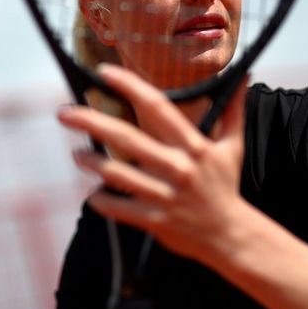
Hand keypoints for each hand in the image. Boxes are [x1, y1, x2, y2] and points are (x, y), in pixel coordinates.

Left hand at [57, 64, 252, 264]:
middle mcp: (177, 167)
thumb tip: (243, 76)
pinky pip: (119, 208)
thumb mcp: (233, 147)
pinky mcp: (154, 219)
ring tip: (77, 155)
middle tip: (64, 113)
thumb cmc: (226, 187)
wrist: (231, 236)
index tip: (105, 72)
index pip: (157, 108)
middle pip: (126, 138)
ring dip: (91, 163)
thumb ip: (233, 110)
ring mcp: (164, 195)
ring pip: (116, 174)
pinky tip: (93, 194)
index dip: (130, 87)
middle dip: (91, 122)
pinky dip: (101, 201)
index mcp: (193, 146)